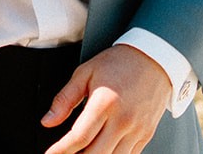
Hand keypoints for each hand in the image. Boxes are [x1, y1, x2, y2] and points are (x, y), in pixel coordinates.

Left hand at [42, 45, 169, 153]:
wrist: (154, 58)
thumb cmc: (120, 63)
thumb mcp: (85, 73)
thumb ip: (65, 99)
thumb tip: (48, 120)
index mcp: (105, 103)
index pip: (80, 137)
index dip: (61, 150)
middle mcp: (123, 120)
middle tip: (65, 153)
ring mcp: (137, 130)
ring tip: (82, 152)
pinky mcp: (146, 135)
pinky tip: (101, 150)